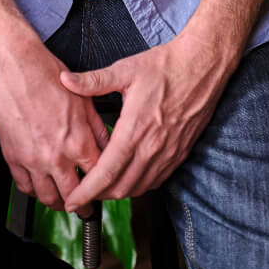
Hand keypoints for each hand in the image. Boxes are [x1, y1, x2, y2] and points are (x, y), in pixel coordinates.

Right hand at [0, 38, 109, 214]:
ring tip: (64, 202)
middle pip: (75, 195)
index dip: (104, 185)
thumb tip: (108, 144)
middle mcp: (56, 156)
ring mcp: (32, 160)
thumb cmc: (45, 74)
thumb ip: (97, 126)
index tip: (106, 187)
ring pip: (48, 197)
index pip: (98, 176)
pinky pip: (24, 186)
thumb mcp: (83, 97)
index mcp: (77, 140)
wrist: (13, 65)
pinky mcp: (12, 157)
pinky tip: (39, 187)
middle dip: (85, 206)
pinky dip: (34, 191)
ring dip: (59, 203)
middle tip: (87, 208)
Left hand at [59, 33, 237, 212]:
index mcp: (134, 129)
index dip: (87, 191)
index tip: (73, 202)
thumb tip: (66, 81)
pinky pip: (156, 181)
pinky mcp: (180, 154)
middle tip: (83, 192)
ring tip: (102, 185)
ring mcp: (168, 154)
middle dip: (99, 195)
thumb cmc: (165, 67)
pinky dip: (139, 185)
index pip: (106, 173)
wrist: (202, 67)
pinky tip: (129, 175)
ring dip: (119, 192)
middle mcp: (152, 148)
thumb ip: (93, 81)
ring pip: (139, 188)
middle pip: (121, 188)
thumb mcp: (125, 70)